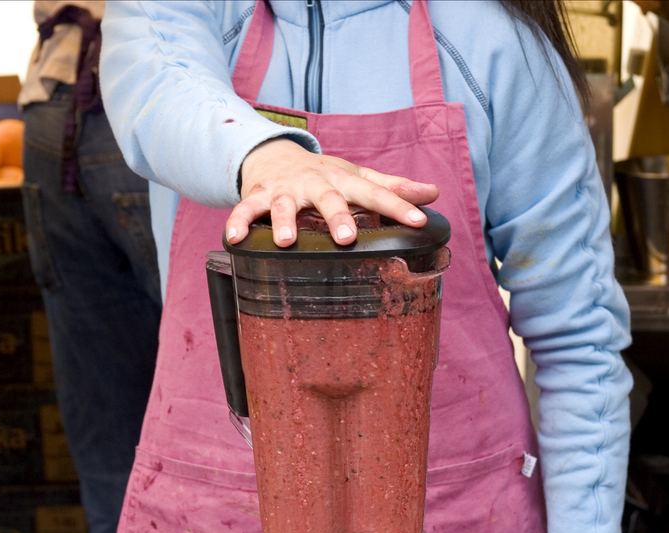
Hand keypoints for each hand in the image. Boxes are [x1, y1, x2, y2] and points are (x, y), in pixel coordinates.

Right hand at [227, 137, 439, 246]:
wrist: (274, 155)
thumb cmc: (322, 173)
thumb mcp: (357, 176)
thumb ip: (393, 186)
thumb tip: (433, 193)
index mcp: (344, 182)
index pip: (376, 194)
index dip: (399, 207)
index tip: (419, 222)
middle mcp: (315, 184)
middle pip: (329, 199)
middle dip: (337, 217)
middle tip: (347, 238)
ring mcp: (285, 190)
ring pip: (285, 206)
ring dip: (285, 221)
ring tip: (287, 241)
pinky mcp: (259, 197)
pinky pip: (246, 210)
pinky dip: (239, 222)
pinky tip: (234, 238)